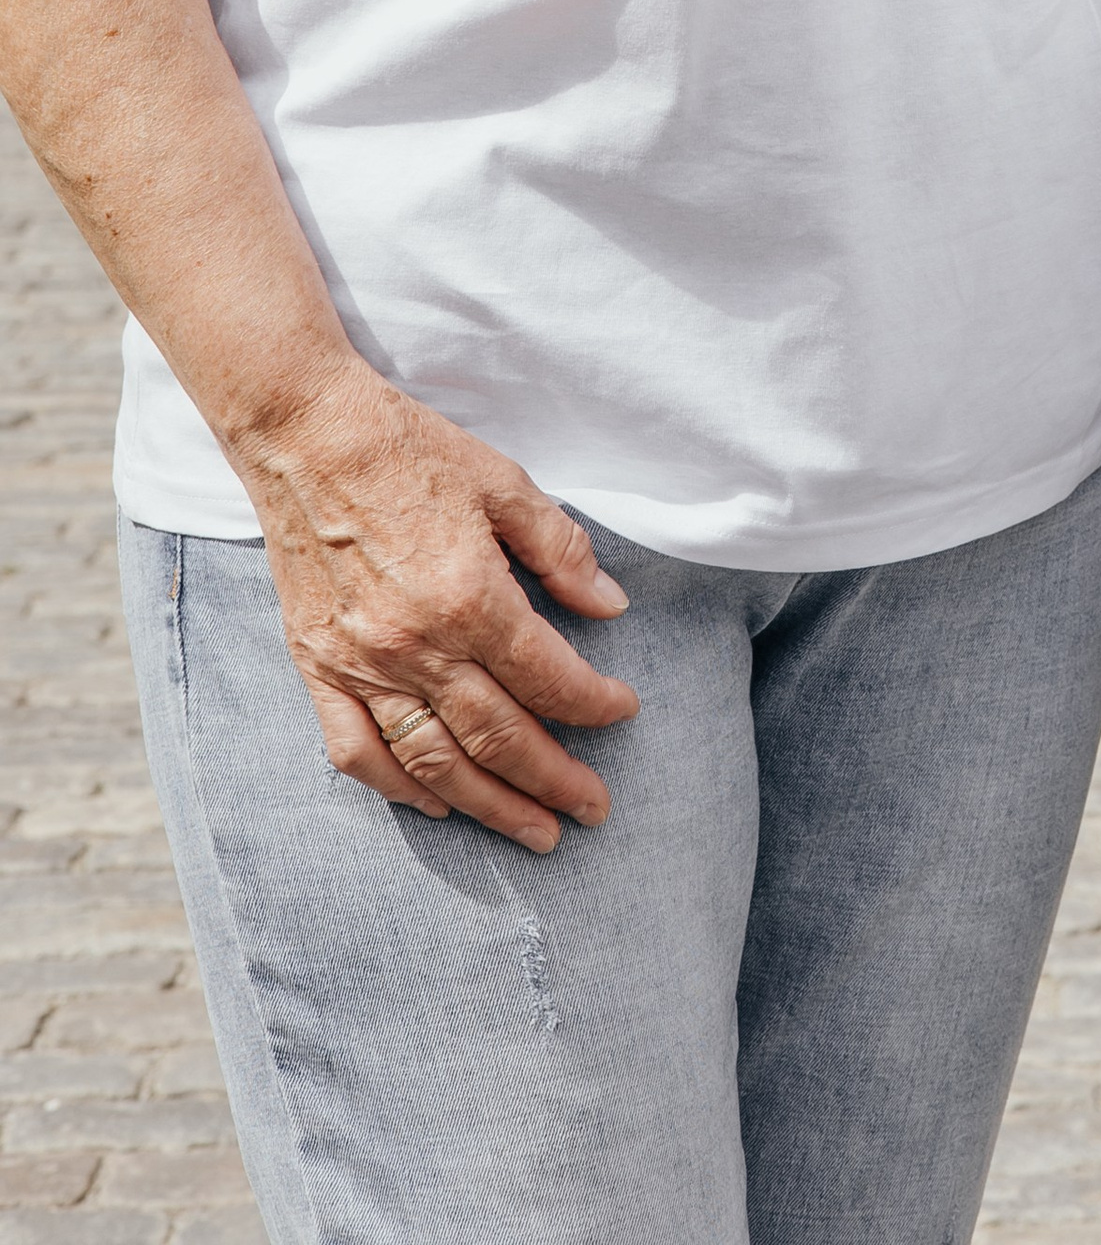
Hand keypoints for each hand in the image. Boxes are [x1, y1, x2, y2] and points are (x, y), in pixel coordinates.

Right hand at [229, 357, 638, 845]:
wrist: (308, 436)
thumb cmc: (411, 450)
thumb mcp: (504, 482)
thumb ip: (560, 550)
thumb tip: (610, 606)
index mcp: (470, 596)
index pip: (547, 676)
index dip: (593, 703)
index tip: (624, 712)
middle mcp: (415, 645)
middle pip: (498, 736)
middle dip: (554, 779)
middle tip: (594, 810)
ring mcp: (361, 665)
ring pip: (434, 761)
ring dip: (489, 805)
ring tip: (534, 831)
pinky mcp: (317, 668)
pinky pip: (357, 751)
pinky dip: (399, 788)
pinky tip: (437, 803)